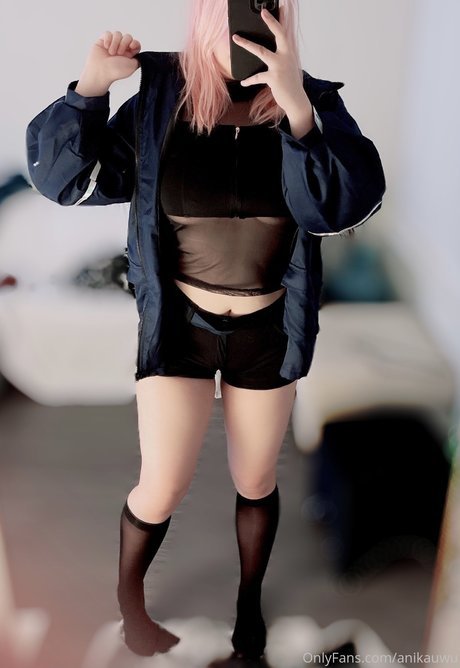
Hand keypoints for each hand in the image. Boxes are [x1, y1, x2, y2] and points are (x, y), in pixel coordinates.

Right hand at [76, 32, 140, 96]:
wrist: (102, 71)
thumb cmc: (116, 71)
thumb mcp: (133, 66)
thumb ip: (139, 58)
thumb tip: (139, 54)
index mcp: (129, 55)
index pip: (135, 43)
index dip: (135, 43)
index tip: (132, 46)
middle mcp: (121, 49)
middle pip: (128, 37)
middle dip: (124, 43)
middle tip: (119, 53)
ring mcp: (112, 44)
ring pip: (118, 34)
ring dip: (115, 42)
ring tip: (111, 52)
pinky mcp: (103, 41)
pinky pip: (108, 33)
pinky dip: (108, 39)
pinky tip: (106, 47)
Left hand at [232, 8, 311, 122]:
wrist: (296, 100)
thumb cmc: (289, 83)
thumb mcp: (286, 67)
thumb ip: (278, 57)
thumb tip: (262, 51)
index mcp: (289, 52)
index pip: (284, 32)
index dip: (278, 20)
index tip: (274, 9)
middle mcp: (286, 56)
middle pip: (278, 35)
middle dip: (271, 22)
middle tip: (262, 12)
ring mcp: (280, 66)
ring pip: (261, 51)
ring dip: (247, 44)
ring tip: (236, 39)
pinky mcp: (273, 78)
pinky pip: (257, 77)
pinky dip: (250, 80)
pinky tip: (243, 82)